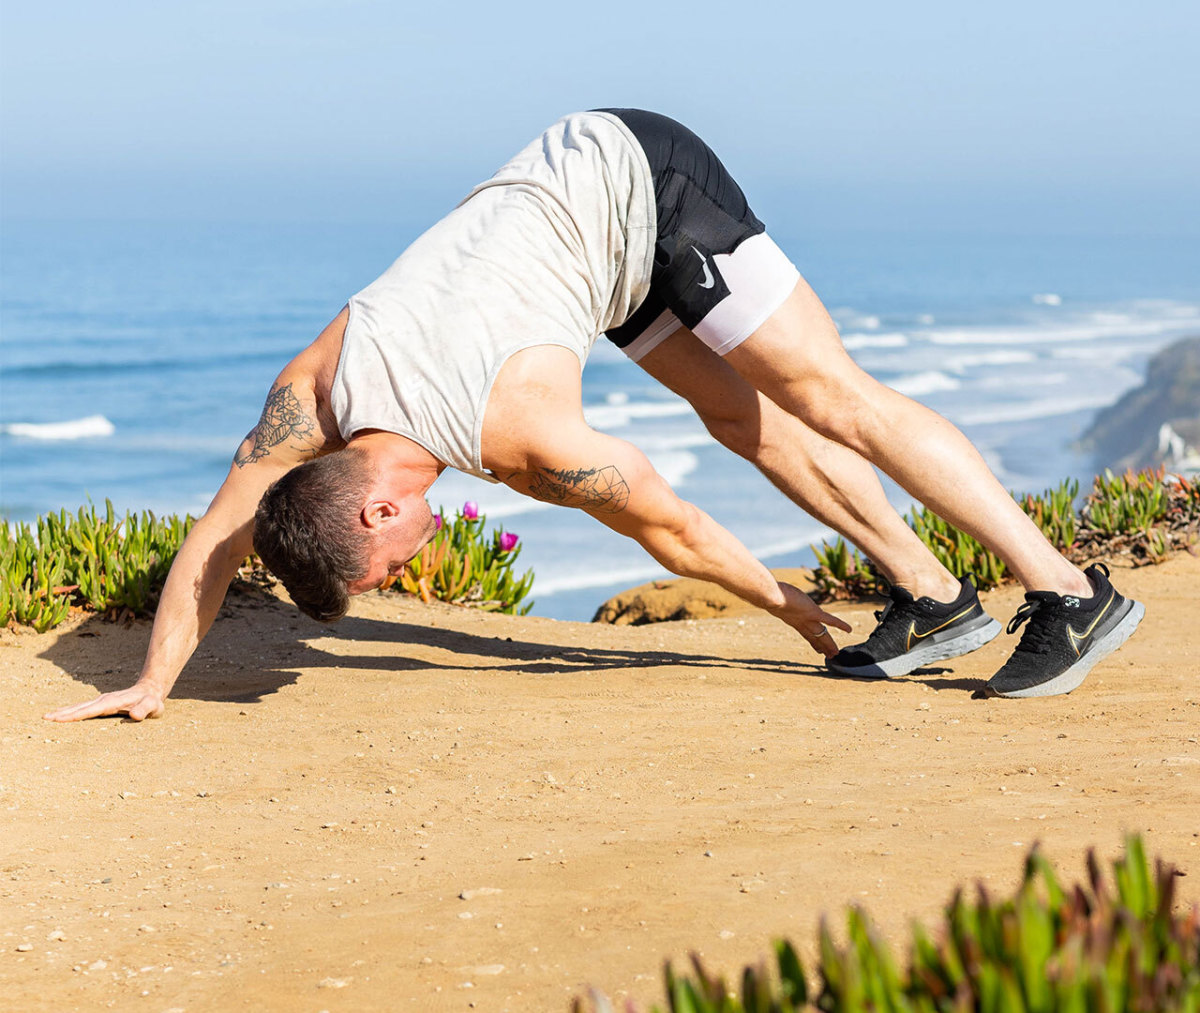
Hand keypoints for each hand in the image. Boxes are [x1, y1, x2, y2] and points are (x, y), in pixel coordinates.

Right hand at [44, 684, 165, 722]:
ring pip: (79, 706)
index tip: (59, 718)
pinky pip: (83, 708)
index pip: (91, 710)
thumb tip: (134, 715)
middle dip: (63, 713)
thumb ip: (145, 710)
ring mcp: (102, 701)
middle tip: (45, 718)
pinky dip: (71, 712)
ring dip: (64, 712)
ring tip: (47, 717)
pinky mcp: (101, 704)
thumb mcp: (153, 706)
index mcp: (113, 702)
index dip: (75, 715)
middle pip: (80, 707)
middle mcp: (104, 700)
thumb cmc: (152, 701)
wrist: (151, 690)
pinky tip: (61, 716)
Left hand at [768, 582, 853, 657]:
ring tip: (836, 653)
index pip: (806, 633)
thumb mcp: (773, 599)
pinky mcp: (814, 613)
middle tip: (829, 656)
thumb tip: (767, 597)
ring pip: (822, 634)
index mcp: (793, 619)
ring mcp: (808, 618)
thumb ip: (775, 601)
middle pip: (815, 637)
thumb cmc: (768, 594)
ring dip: (830, 643)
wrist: (770, 596)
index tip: (818, 650)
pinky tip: (850, 630)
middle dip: (822, 647)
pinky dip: (840, 625)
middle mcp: (801, 622)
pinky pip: (830, 620)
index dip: (813, 642)